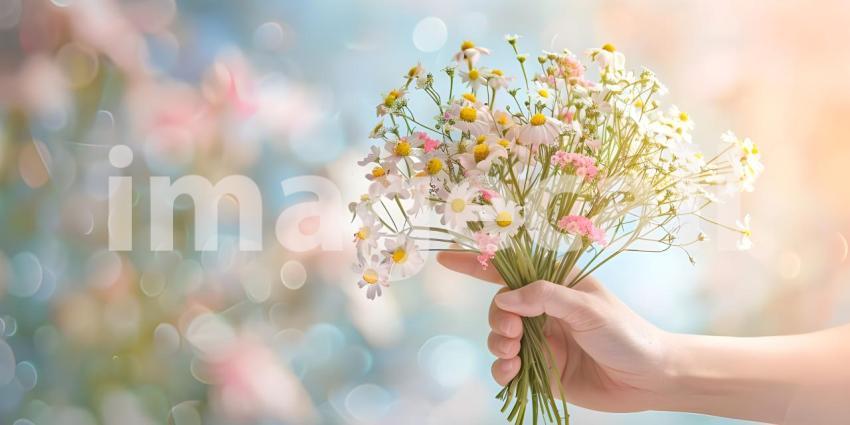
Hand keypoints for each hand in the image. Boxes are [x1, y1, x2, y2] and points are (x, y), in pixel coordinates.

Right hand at [437, 252, 674, 412]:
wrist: (649, 379)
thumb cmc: (626, 334)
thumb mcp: (588, 308)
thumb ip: (546, 298)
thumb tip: (505, 299)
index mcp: (555, 286)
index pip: (509, 269)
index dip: (476, 263)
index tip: (444, 259)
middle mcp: (543, 311)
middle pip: (498, 307)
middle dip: (497, 320)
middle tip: (513, 333)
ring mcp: (540, 341)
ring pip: (498, 338)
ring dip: (498, 345)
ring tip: (514, 355)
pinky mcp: (540, 370)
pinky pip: (506, 368)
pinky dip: (502, 370)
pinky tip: (511, 373)